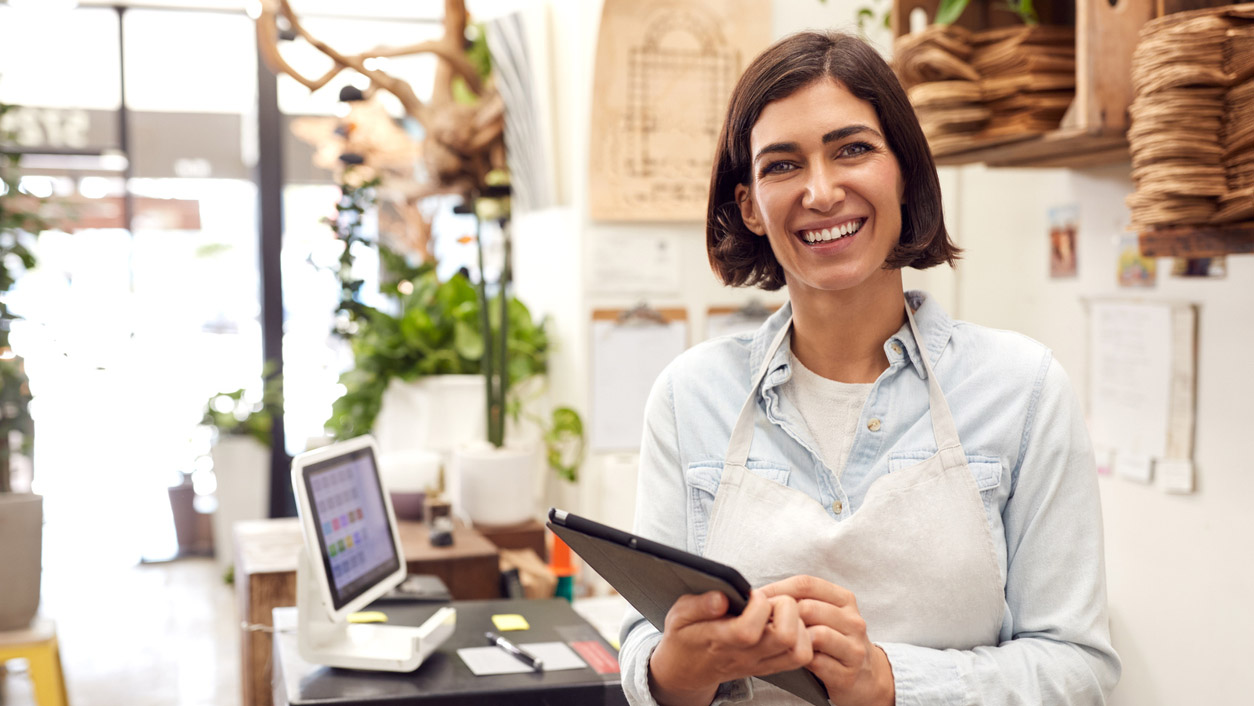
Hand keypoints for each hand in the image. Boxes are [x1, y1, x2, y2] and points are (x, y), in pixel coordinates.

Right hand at [648, 589, 813, 705]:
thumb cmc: (685, 635)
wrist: (686, 669)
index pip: (749, 630)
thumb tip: (721, 597)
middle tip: (771, 600)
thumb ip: (698, 605)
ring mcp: (760, 664)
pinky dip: (803, 637)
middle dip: (786, 608)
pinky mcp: (770, 666)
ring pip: (799, 651)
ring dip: (799, 625)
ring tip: (780, 613)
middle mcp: (745, 656)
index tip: (751, 593)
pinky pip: (800, 657)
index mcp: (720, 641)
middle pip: (785, 638)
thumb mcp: (678, 615)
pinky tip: (785, 623)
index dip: (758, 604)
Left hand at [762, 576, 894, 705]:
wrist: (864, 676)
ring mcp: (853, 647)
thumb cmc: (834, 640)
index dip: (778, 589)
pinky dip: (799, 660)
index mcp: (844, 599)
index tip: (757, 597)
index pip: (806, 583)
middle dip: (782, 615)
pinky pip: (816, 662)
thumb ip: (801, 601)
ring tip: (780, 642)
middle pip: (808, 607)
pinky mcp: (848, 673)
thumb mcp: (824, 614)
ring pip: (816, 634)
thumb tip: (760, 595)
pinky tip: (793, 659)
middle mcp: (853, 620)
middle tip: (764, 623)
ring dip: (792, 639)